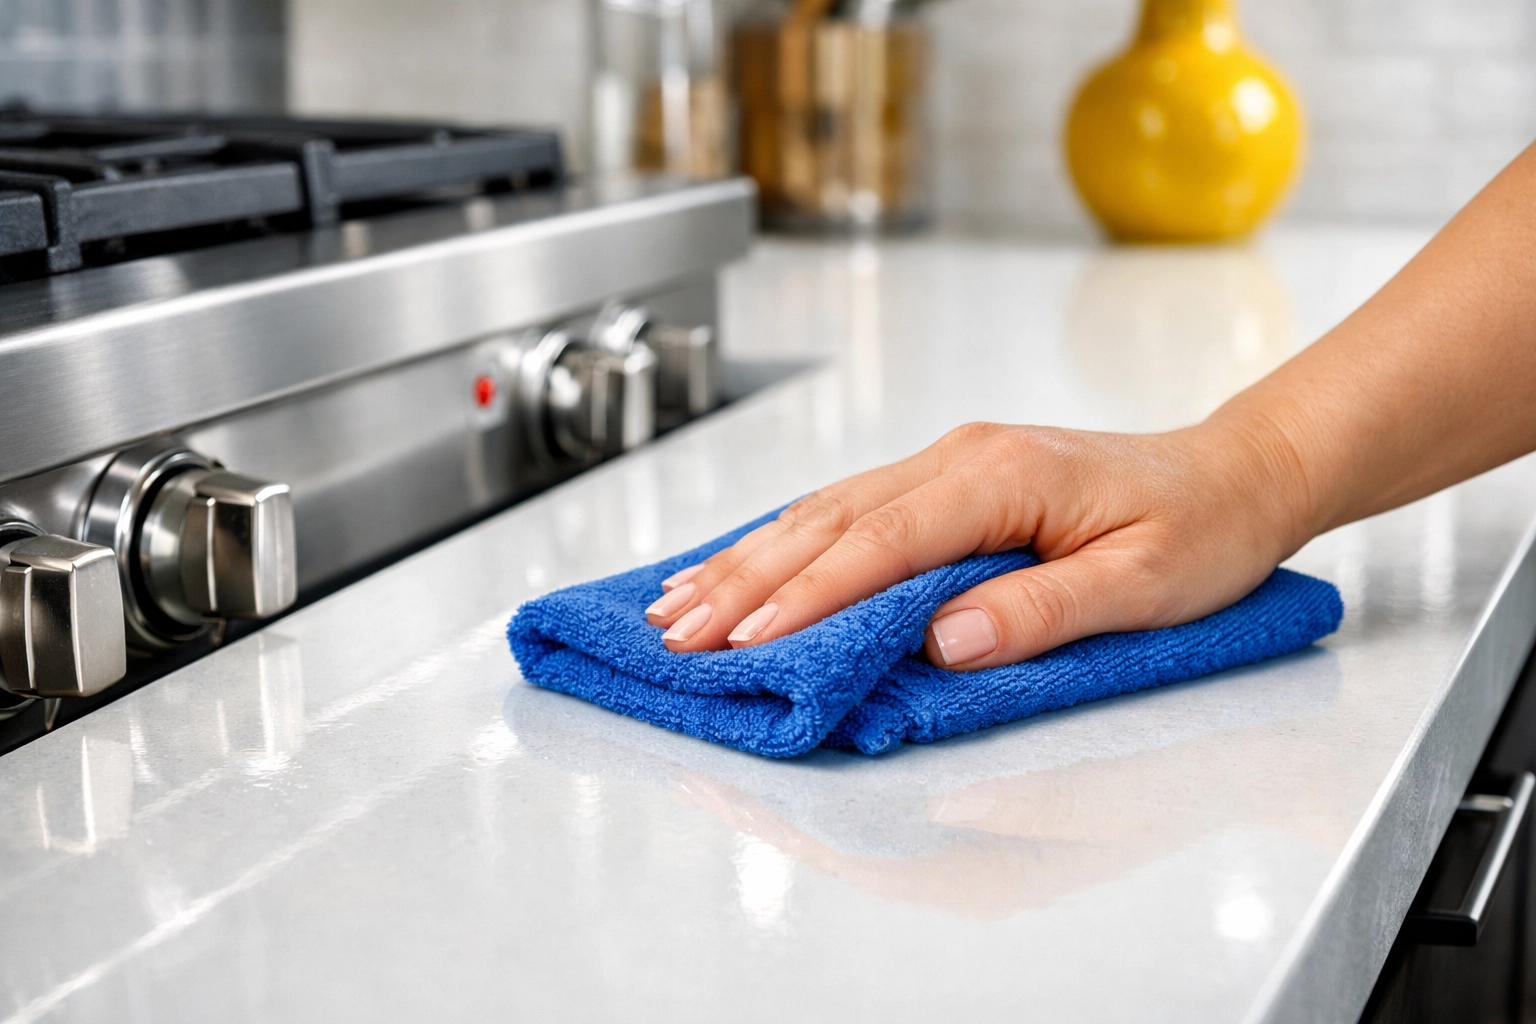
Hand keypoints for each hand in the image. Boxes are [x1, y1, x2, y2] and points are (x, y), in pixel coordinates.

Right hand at [643, 421, 1309, 668]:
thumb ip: (1042, 610)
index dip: (807, 595)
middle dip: (746, 580)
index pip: (882, 542)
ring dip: (749, 559)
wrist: (1235, 472)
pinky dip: (786, 542)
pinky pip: (847, 508)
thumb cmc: (1201, 528)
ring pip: (824, 510)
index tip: (745, 640)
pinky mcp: (948, 479)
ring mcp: (949, 462)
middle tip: (678, 632)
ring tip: (680, 601)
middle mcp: (961, 458)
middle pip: (829, 521)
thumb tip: (944, 641)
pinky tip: (744, 564)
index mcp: (1003, 476)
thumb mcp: (1144, 584)